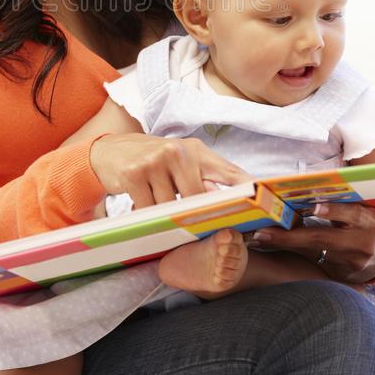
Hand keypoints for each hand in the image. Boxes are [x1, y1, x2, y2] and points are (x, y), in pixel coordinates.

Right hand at [90, 133, 250, 207]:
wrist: (110, 151)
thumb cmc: (153, 161)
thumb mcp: (182, 162)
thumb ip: (206, 180)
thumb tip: (235, 201)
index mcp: (196, 150)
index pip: (230, 173)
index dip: (248, 191)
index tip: (264, 207)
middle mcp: (178, 151)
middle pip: (198, 200)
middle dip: (194, 216)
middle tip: (189, 224)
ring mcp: (156, 161)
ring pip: (171, 208)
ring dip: (165, 215)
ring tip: (156, 204)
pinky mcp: (135, 174)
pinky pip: (149, 209)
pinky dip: (147, 214)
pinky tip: (142, 203)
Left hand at [250, 202, 374, 283]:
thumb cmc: (367, 220)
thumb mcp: (363, 206)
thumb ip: (341, 200)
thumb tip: (308, 186)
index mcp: (367, 220)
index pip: (349, 213)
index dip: (332, 210)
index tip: (312, 207)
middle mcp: (360, 243)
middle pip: (322, 239)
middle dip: (289, 237)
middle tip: (262, 233)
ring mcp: (351, 263)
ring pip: (313, 253)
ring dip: (284, 246)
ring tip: (257, 239)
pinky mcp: (342, 276)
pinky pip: (314, 263)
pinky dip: (292, 254)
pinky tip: (272, 247)